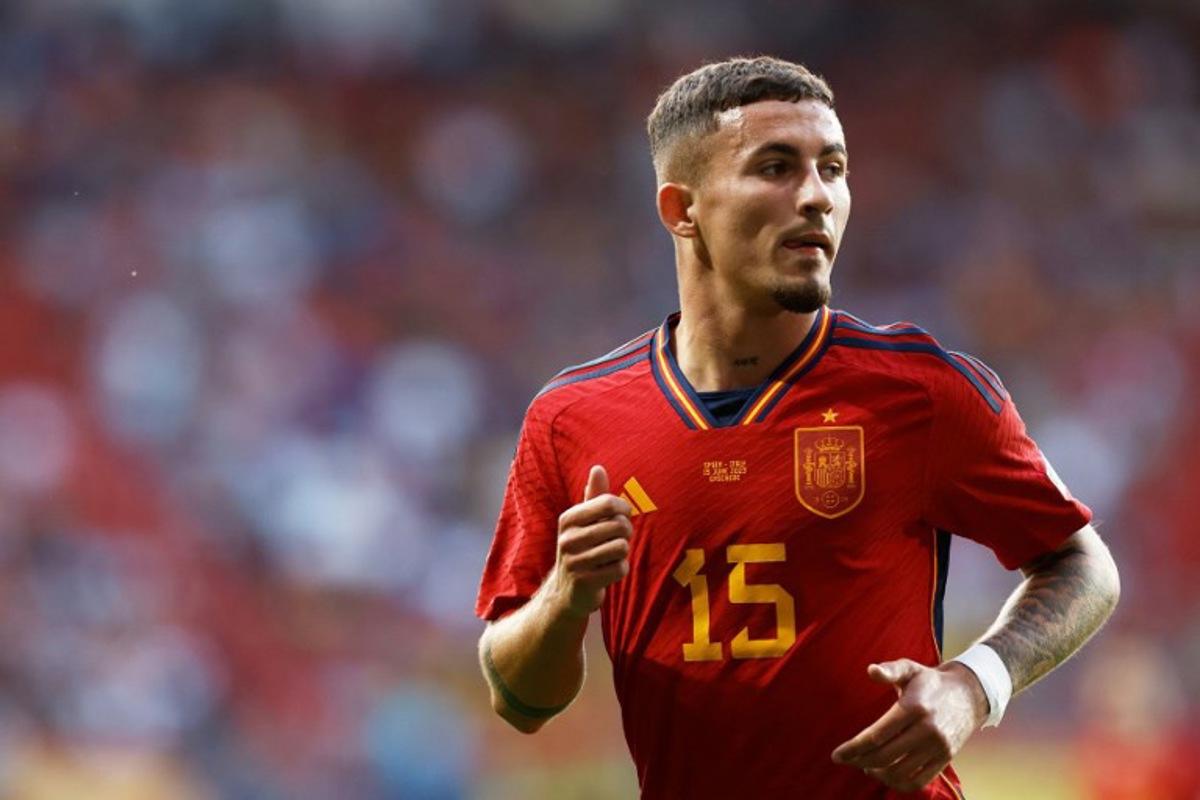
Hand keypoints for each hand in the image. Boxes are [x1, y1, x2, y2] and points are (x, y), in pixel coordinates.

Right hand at [548, 465, 633, 618]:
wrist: (567, 590)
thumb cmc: (582, 548)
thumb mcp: (584, 521)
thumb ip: (594, 496)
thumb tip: (598, 468)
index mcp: (567, 519)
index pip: (607, 503)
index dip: (623, 509)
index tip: (622, 516)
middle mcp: (567, 539)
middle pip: (619, 526)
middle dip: (625, 533)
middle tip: (616, 540)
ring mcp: (574, 562)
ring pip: (622, 547)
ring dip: (622, 553)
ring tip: (610, 556)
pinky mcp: (585, 582)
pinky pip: (620, 568)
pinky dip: (620, 569)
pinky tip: (608, 571)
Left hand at [831, 659, 987, 792]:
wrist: (969, 695)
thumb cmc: (930, 682)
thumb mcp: (910, 668)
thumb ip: (890, 670)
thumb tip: (871, 670)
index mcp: (914, 708)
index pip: (877, 736)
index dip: (853, 748)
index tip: (837, 755)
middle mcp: (927, 730)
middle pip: (885, 756)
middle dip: (859, 761)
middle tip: (846, 760)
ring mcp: (938, 747)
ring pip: (900, 773)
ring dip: (877, 774)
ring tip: (864, 766)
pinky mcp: (945, 759)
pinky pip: (919, 781)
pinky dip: (898, 783)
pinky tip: (885, 774)